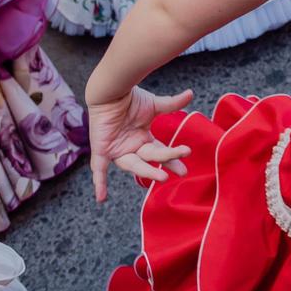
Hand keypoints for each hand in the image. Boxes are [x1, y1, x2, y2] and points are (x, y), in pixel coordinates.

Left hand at [88, 85, 195, 202]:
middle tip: (182, 171)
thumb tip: (191, 94)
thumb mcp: (154, 104)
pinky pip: (99, 169)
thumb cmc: (130, 97)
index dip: (173, 157)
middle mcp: (131, 147)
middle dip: (165, 164)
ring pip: (133, 165)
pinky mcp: (102, 149)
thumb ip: (172, 104)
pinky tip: (101, 199)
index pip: (160, 152)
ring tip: (162, 177)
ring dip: (147, 172)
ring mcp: (117, 150)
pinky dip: (100, 183)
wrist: (111, 91)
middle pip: (150, 159)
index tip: (185, 165)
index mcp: (143, 139)